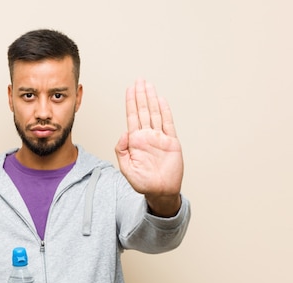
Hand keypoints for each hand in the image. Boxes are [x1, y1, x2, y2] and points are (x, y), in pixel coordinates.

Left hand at [115, 79, 183, 216]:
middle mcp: (147, 136)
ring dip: (151, 99)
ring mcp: (159, 138)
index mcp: (135, 141)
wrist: (160, 191)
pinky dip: (165, 111)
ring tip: (148, 85)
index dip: (131, 102)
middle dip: (140, 95)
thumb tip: (123, 134)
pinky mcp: (171, 142)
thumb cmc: (143, 183)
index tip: (130, 89)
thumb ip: (121, 151)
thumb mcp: (126, 168)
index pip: (132, 116)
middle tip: (139, 80)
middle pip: (143, 110)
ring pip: (154, 113)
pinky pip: (168, 124)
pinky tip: (161, 100)